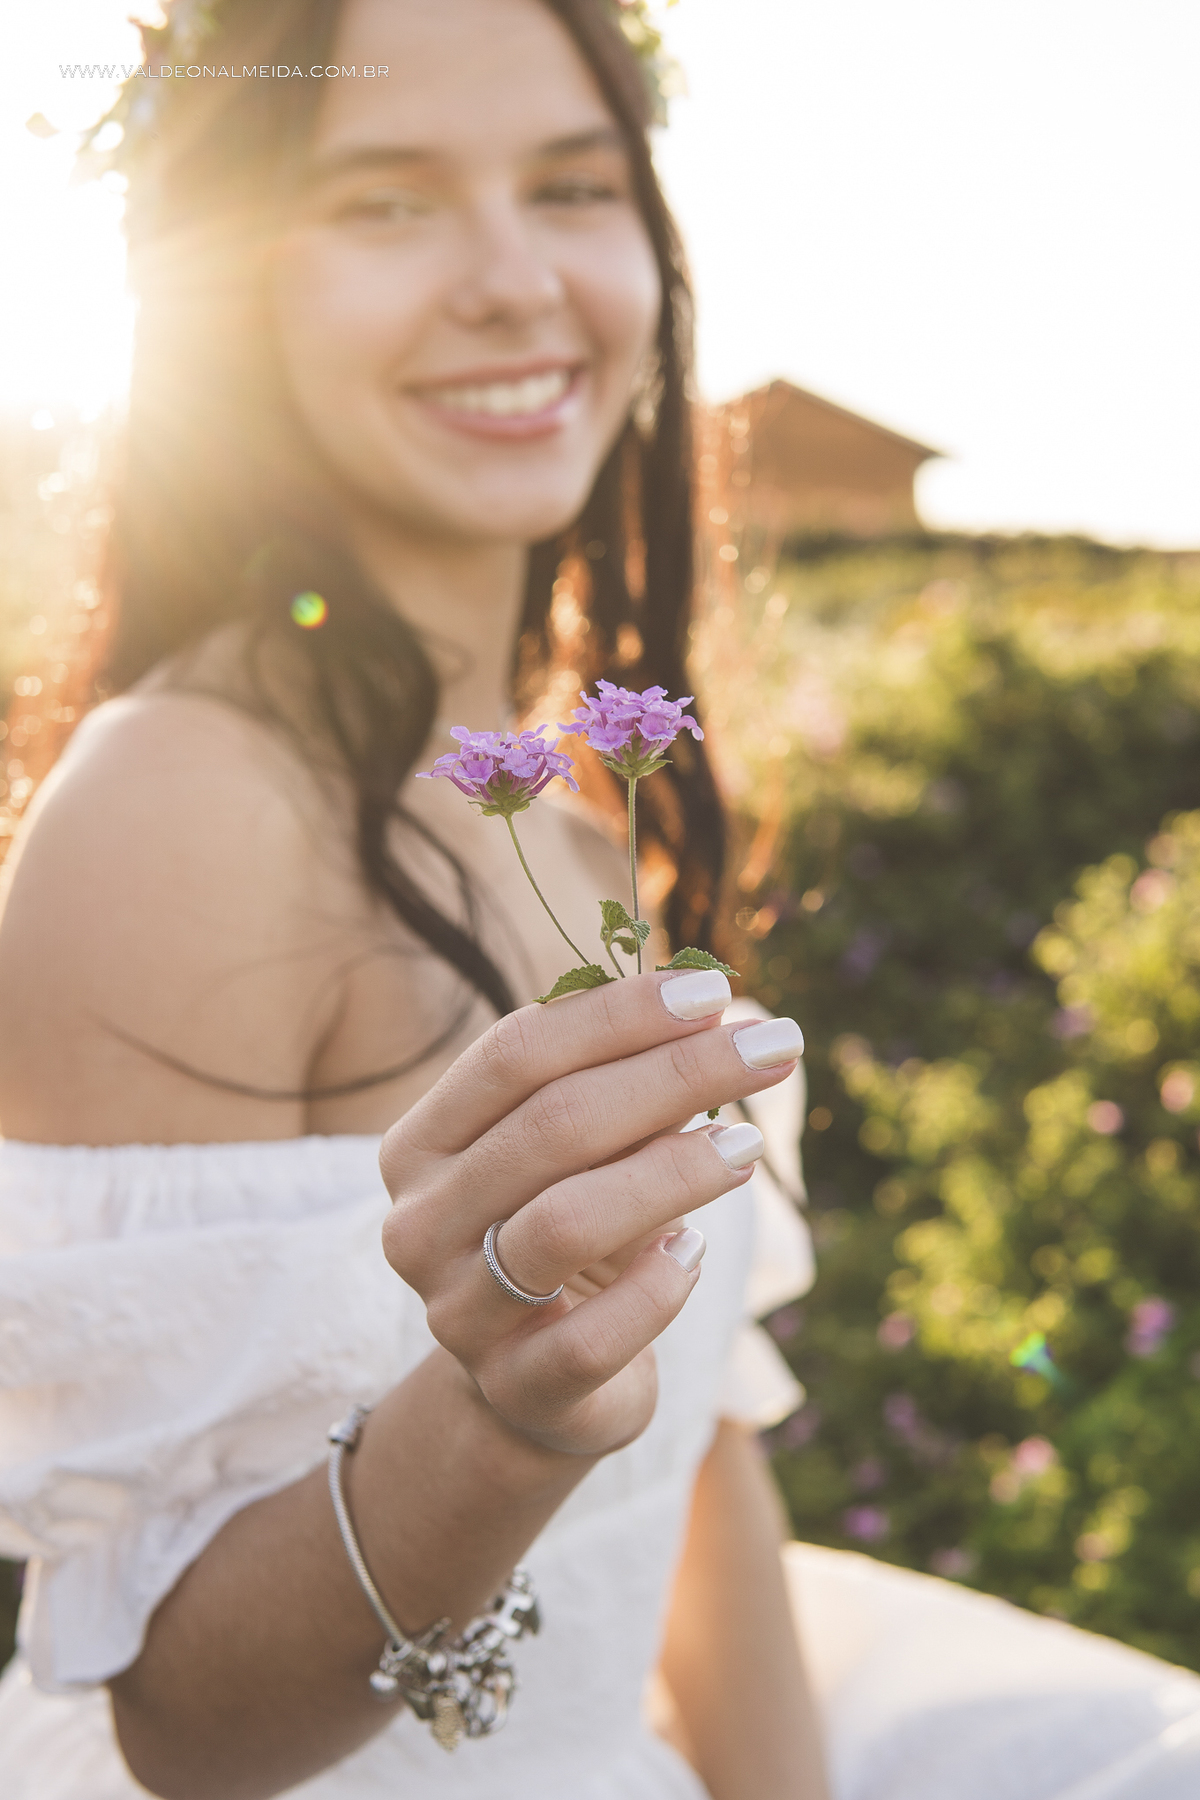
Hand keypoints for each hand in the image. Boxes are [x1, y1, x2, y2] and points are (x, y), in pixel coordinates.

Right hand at [380, 971, 802, 1457]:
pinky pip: (594, 1335)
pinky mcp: (517, 1389)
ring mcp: (459, 1313)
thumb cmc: (562, 1230)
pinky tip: (696, 1249)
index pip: (515, 1053)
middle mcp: (420, 1225)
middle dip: (674, 1075)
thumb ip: (619, 1083)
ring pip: (566, 1222)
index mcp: (421, 1145)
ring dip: (673, 1171)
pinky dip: (658, 1286)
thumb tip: (720, 1010)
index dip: (618, 1015)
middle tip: (772, 1047)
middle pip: (552, 1126)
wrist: (532, 1386)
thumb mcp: (575, 1154)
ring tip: (747, 1146)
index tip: (715, 993)